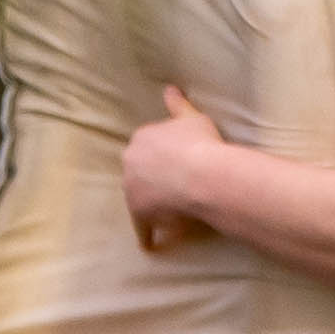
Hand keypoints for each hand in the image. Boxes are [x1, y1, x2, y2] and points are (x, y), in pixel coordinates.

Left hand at [123, 86, 222, 251]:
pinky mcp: (140, 215)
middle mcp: (130, 162)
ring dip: (149, 204)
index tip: (176, 161)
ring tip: (165, 211)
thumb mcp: (191, 117)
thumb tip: (169, 88)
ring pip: (138, 197)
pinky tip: (150, 245)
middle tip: (173, 185)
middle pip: (139, 172)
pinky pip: (142, 227)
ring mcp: (133, 189)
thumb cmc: (201, 143)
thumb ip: (178, 105)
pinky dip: (147, 235)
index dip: (162, 155)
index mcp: (141, 137)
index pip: (147, 147)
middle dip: (151, 178)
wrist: (203, 175)